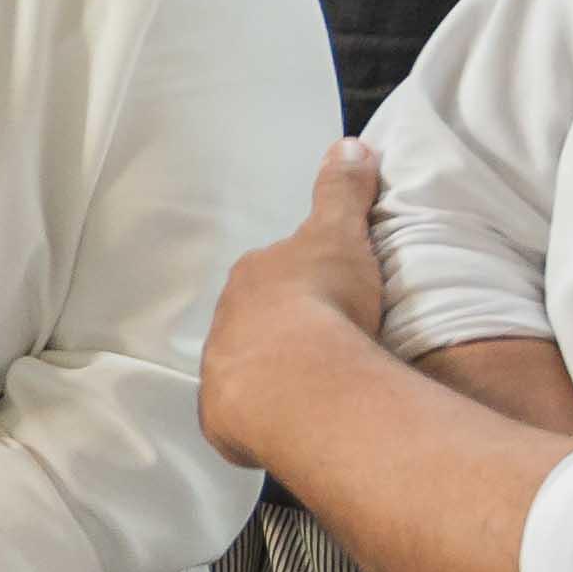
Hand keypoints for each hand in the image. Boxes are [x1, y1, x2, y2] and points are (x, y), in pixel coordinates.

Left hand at [201, 145, 392, 468]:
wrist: (300, 377)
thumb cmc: (323, 300)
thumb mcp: (339, 234)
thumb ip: (342, 191)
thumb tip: (351, 145)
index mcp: (253, 277)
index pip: (273, 277)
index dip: (300, 287)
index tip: (326, 301)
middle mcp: (227, 320)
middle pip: (256, 324)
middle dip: (283, 333)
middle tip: (327, 349)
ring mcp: (221, 371)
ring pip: (247, 370)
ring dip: (274, 377)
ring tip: (315, 391)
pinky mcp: (223, 418)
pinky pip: (244, 417)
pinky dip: (265, 421)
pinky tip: (293, 426)